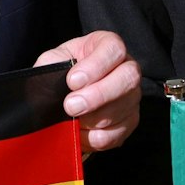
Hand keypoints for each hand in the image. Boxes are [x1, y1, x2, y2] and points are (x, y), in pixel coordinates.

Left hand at [36, 30, 141, 152]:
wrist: (65, 94)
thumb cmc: (62, 72)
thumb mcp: (53, 60)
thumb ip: (53, 65)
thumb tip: (52, 84)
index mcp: (108, 47)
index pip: (114, 49)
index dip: (96, 66)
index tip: (72, 81)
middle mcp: (127, 68)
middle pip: (128, 79)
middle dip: (98, 96)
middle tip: (71, 106)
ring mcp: (132, 96)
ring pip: (121, 109)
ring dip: (91, 119)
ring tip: (70, 120)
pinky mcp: (129, 121)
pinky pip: (116, 134)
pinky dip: (93, 138)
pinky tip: (79, 132)